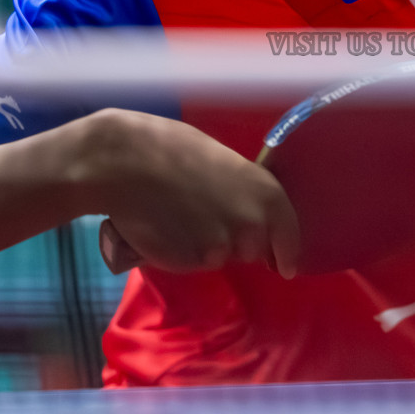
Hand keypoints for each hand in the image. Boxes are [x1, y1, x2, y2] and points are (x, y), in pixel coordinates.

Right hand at [78, 109, 299, 277]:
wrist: (126, 161)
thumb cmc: (173, 149)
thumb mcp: (225, 163)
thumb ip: (244, 192)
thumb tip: (256, 214)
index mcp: (266, 192)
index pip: (289, 235)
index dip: (285, 251)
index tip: (284, 266)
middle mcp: (251, 223)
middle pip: (253, 249)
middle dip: (238, 241)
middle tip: (209, 216)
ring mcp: (221, 245)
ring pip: (221, 257)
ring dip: (208, 246)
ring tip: (183, 217)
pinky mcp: (191, 260)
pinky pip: (194, 261)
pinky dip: (185, 251)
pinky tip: (168, 227)